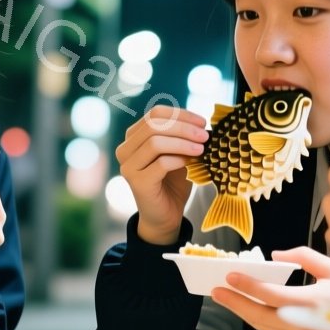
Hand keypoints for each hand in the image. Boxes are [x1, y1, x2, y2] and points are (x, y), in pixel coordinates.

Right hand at [116, 106, 207, 245]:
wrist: (166, 215)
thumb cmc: (173, 182)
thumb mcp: (178, 153)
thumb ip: (182, 136)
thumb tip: (200, 122)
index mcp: (133, 137)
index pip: (155, 114)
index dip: (181, 114)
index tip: (202, 122)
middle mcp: (125, 149)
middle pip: (154, 125)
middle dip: (184, 128)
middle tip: (204, 136)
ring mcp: (128, 166)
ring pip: (155, 142)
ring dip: (183, 143)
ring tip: (201, 149)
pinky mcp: (137, 182)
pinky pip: (160, 163)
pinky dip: (178, 159)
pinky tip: (191, 163)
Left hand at [210, 247, 329, 329]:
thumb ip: (305, 257)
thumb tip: (275, 256)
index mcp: (314, 304)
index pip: (272, 296)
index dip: (248, 286)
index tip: (231, 276)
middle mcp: (305, 326)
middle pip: (261, 315)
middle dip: (236, 302)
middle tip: (216, 290)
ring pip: (264, 327)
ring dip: (243, 313)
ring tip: (225, 298)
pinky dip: (257, 322)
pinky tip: (246, 311)